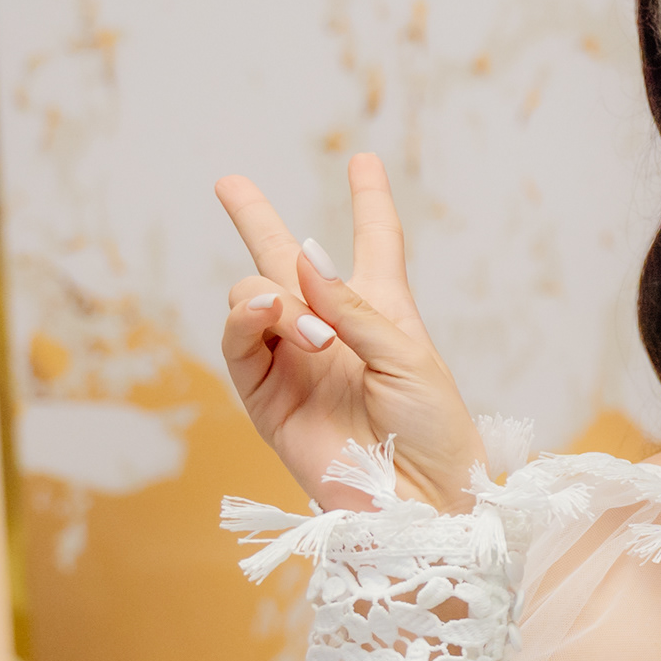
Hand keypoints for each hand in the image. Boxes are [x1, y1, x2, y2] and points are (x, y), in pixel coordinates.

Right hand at [215, 155, 482, 512]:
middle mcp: (332, 331)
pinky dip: (246, 323)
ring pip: (253, 299)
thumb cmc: (432, 432)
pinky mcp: (265, 398)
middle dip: (255, 218)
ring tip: (312, 333)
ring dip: (275, 300)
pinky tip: (267, 316)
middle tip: (228, 181)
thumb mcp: (409, 357)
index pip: (375, 243)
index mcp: (382, 314)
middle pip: (285, 262)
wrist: (417, 501)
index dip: (369, 201)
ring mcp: (293, 363)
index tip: (364, 160)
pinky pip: (237, 346)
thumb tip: (303, 257)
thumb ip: (353, 306)